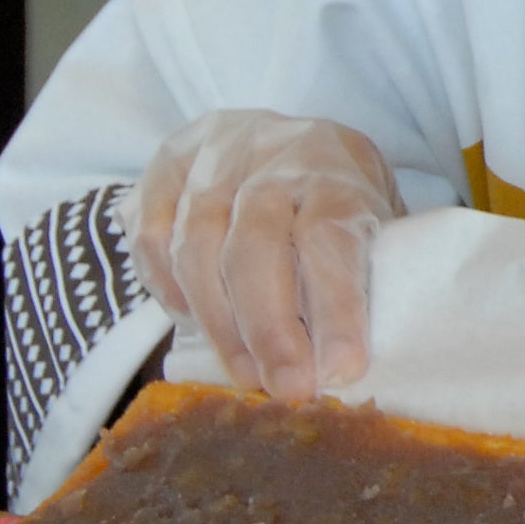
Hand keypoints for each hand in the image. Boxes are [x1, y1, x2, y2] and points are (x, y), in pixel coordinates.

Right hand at [131, 112, 400, 402]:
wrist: (291, 135)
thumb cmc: (340, 196)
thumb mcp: (372, 219)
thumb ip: (360, 272)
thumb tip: (345, 363)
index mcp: (333, 168)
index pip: (331, 238)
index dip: (335, 308)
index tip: (341, 370)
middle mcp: (270, 156)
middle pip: (255, 247)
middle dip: (268, 330)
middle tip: (285, 388)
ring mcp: (211, 158)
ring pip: (197, 248)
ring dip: (219, 324)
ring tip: (247, 374)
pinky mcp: (164, 167)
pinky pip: (152, 239)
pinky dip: (172, 289)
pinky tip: (196, 324)